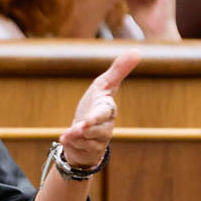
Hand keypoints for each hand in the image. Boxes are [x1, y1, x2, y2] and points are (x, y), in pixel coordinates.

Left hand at [58, 50, 139, 167]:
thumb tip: (137, 51)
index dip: (98, 116)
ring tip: (67, 135)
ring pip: (85, 138)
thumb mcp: (104, 86)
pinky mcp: (85, 149)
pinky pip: (77, 147)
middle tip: (79, 128)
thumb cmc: (95, 105)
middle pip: (96, 129)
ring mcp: (95, 140)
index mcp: (108, 109)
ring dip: (75, 136)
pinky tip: (63, 139)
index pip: (105, 112)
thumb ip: (119, 70)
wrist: (86, 131)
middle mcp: (104, 126)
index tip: (89, 118)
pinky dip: (69, 143)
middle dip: (88, 129)